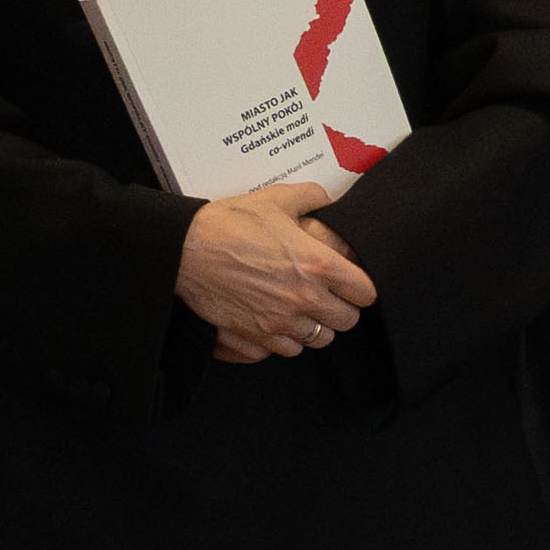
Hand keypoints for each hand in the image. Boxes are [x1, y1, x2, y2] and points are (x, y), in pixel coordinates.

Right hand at [177, 184, 375, 361]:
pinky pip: (283, 351)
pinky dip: (282, 340)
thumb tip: (327, 199)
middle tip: (326, 296)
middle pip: (347, 321)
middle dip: (340, 309)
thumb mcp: (277, 199)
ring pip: (317, 340)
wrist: (185, 248)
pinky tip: (274, 322)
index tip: (350, 283)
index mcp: (317, 265)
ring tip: (300, 310)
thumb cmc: (230, 223)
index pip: (365, 293)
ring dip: (314, 327)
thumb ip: (311, 197)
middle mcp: (303, 299)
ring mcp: (278, 322)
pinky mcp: (253, 337)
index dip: (360, 287)